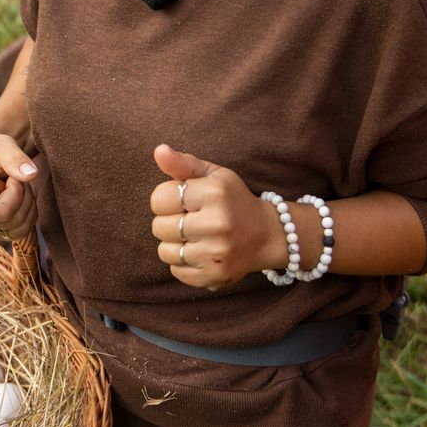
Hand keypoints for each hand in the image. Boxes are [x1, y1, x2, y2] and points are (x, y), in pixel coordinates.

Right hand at [0, 132, 38, 241]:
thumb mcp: (1, 146)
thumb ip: (14, 158)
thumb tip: (32, 174)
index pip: (2, 212)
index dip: (15, 193)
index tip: (12, 176)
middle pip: (13, 221)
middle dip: (24, 196)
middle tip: (17, 177)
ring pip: (21, 228)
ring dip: (28, 204)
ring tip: (18, 185)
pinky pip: (23, 232)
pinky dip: (29, 213)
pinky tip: (21, 197)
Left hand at [149, 144, 275, 289]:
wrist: (267, 234)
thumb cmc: (232, 200)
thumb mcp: (213, 175)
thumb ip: (182, 163)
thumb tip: (159, 150)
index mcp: (214, 193)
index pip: (159, 198)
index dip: (165, 199)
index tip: (182, 201)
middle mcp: (217, 223)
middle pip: (159, 227)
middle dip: (169, 221)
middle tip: (189, 219)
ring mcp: (217, 253)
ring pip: (165, 251)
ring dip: (174, 244)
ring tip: (193, 237)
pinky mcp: (215, 276)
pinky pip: (176, 271)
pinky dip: (182, 263)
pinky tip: (200, 252)